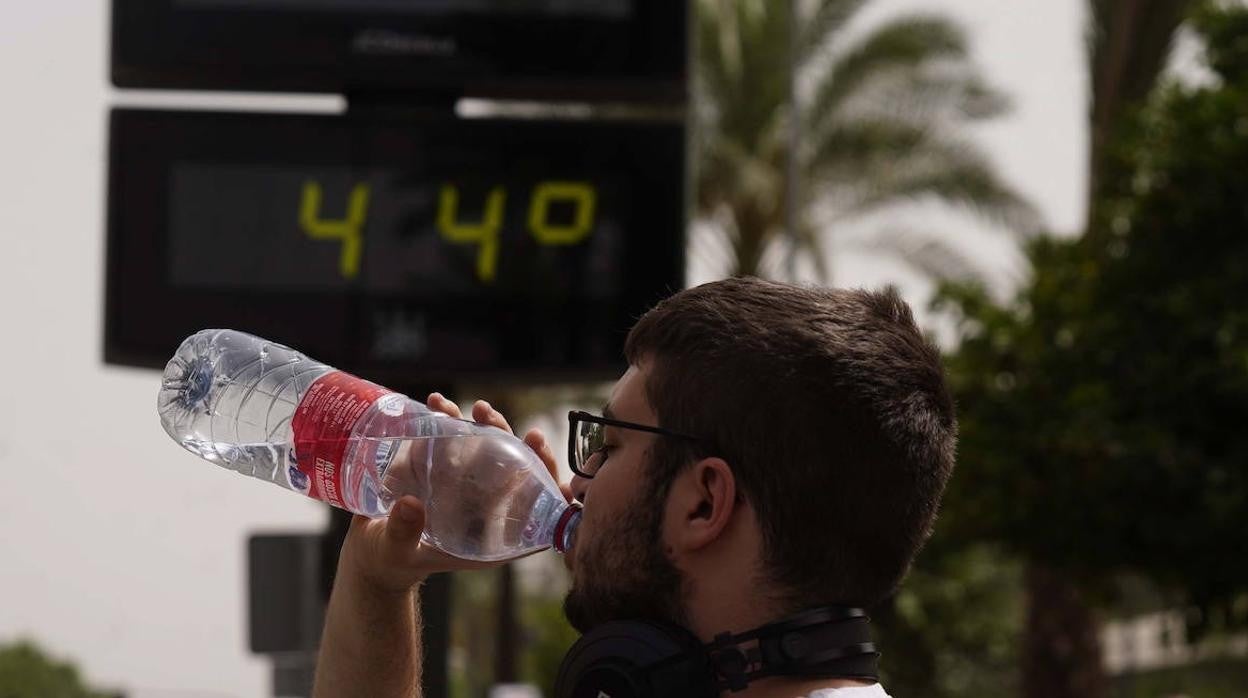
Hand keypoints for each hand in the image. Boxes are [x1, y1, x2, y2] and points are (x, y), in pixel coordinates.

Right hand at [336, 393, 568, 593]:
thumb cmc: (388, 562)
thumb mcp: (396, 552)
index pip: (533, 512)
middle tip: (496, 421)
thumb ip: (403, 533)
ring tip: (477, 408)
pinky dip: (450, 419)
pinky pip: (456, 441)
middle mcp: (485, 510)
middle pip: (518, 474)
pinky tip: (436, 402)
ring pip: (492, 452)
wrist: (368, 552)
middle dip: (517, 443)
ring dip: (490, 425)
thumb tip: (411, 504)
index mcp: (488, 538)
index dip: (547, 484)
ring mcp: (466, 488)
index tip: (539, 453)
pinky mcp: (443, 470)